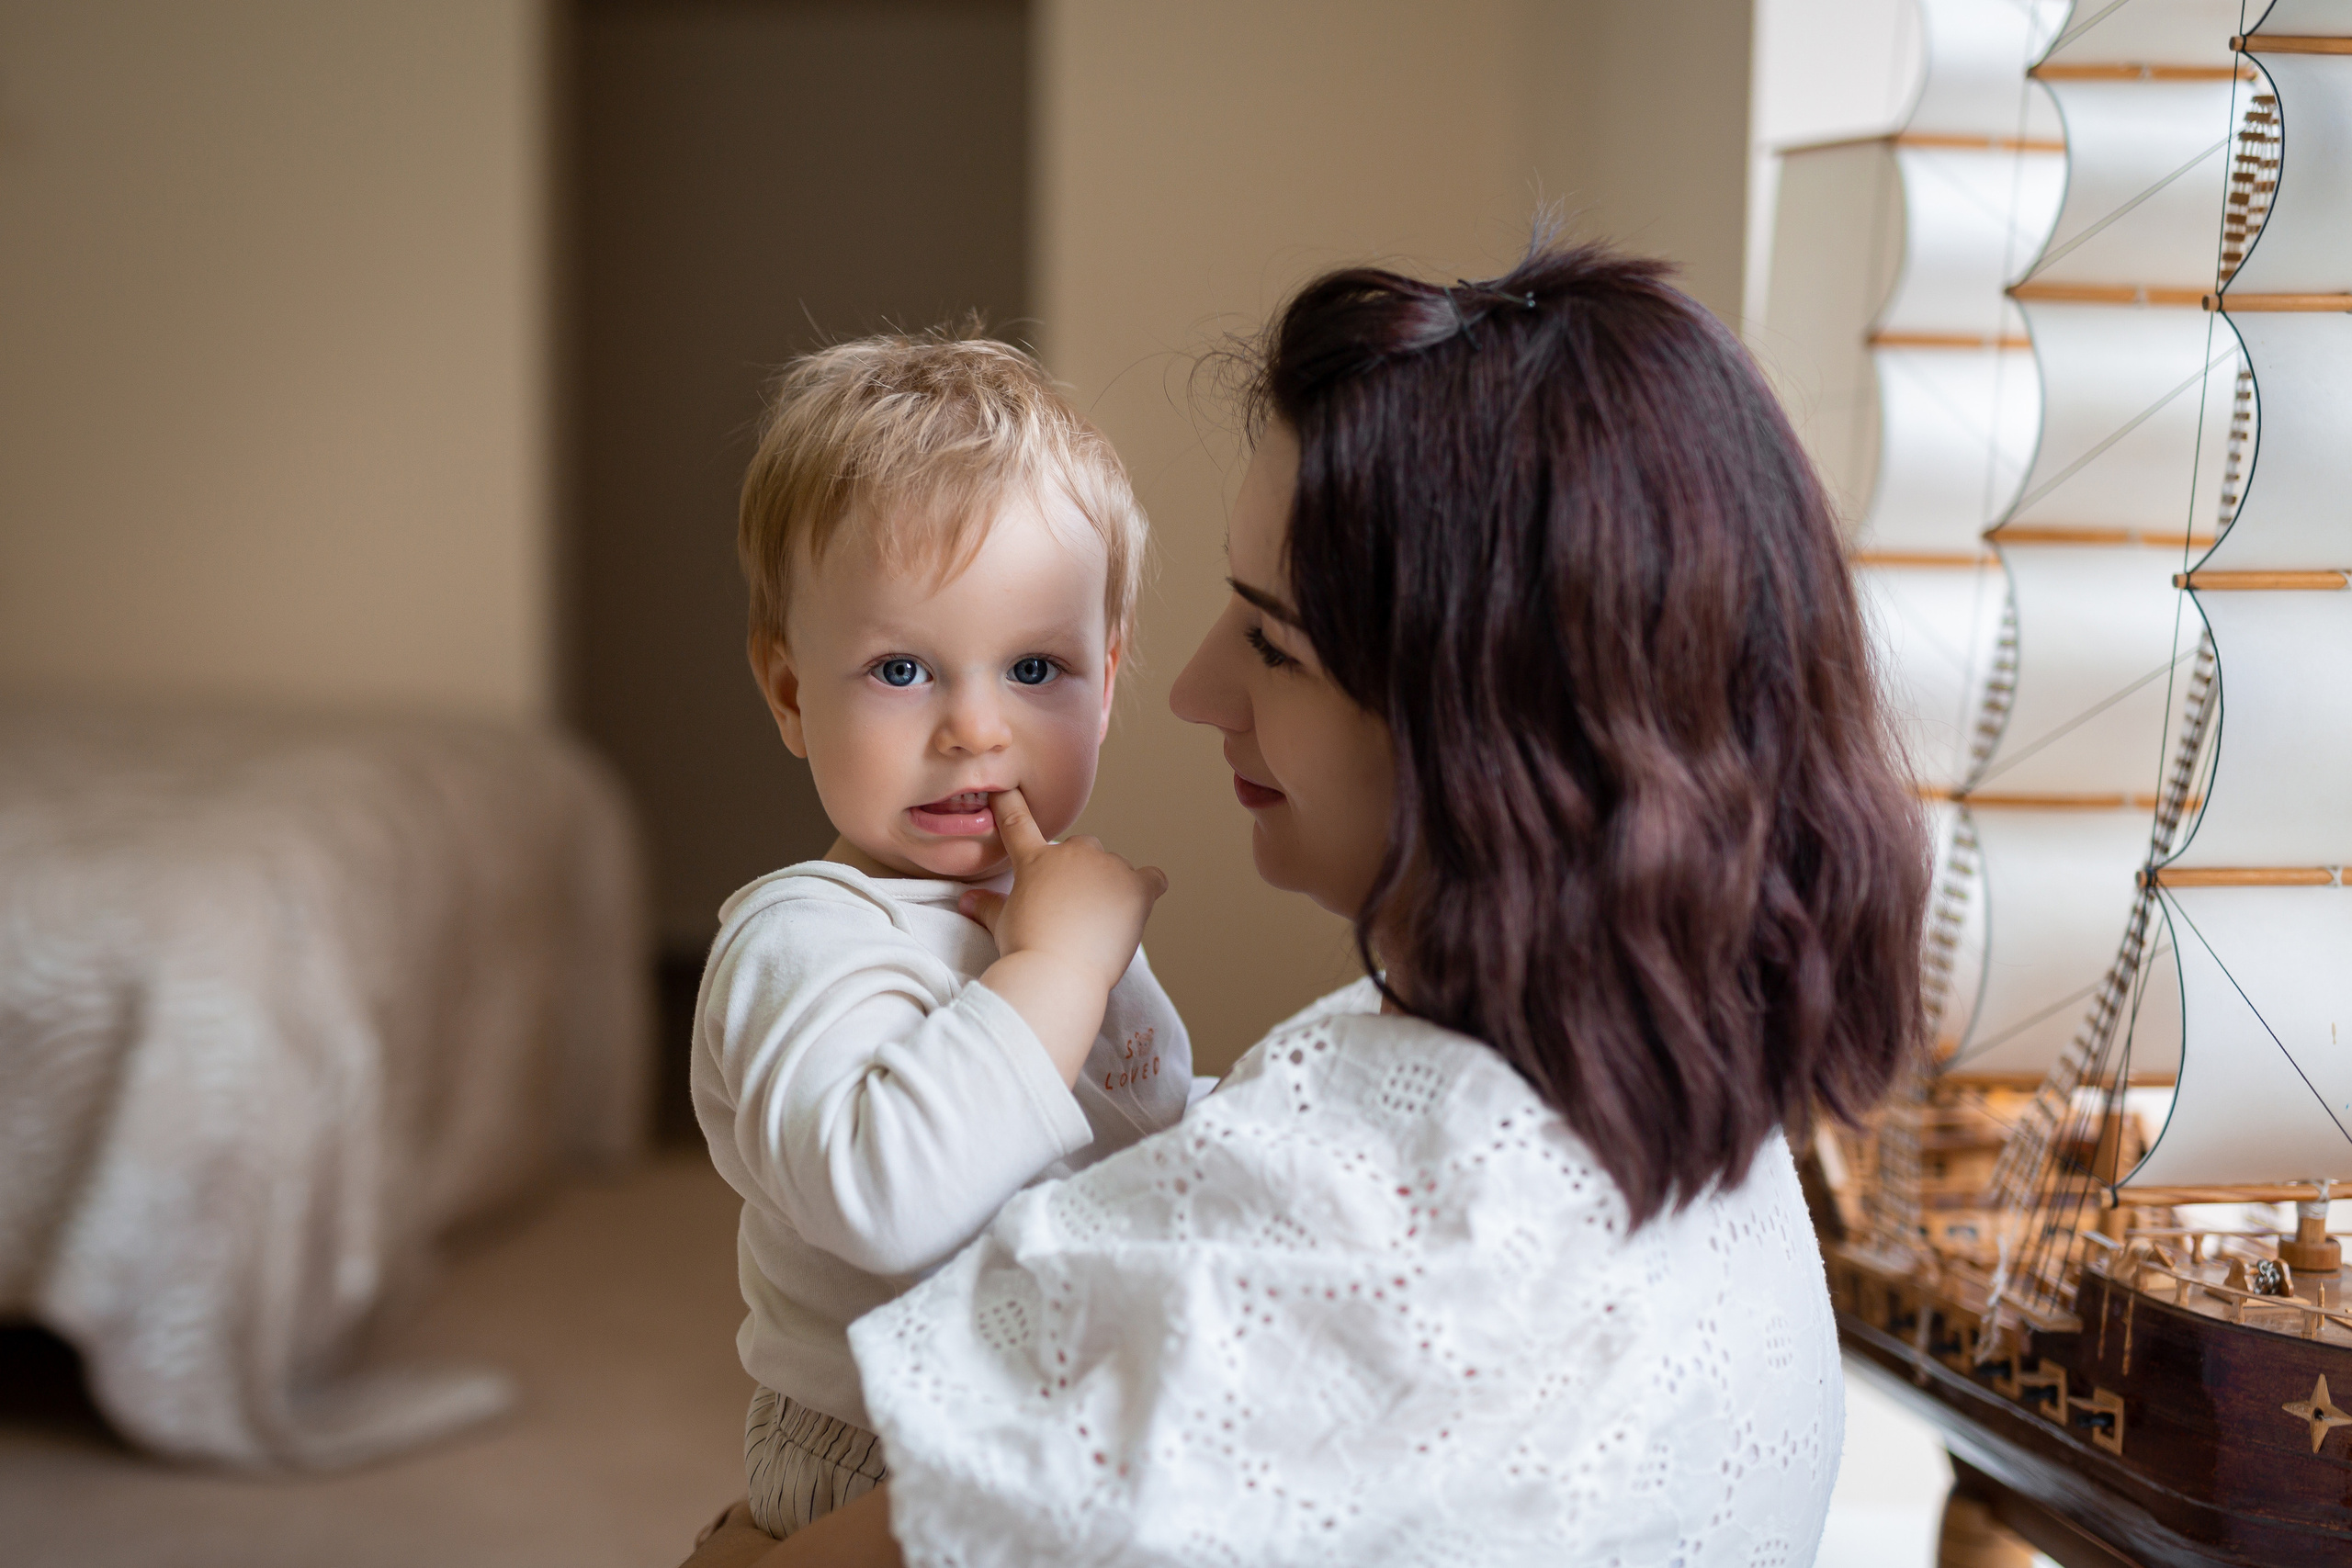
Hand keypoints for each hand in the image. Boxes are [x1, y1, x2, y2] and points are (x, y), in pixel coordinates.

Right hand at [960, 787, 1166, 1082]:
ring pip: (1113, 868)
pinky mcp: (1136, 888)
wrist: (1057, 972)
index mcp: (1036, 860)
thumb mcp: (1000, 923)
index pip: (1017, 821)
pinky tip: (1138, 906)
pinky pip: (1153, 878)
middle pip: (1081, 848)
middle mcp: (1073, 853)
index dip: (1009, 803)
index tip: (1005, 791)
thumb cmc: (1024, 949)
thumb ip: (986, 905)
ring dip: (1108, 886)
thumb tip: (965, 900)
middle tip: (1071, 909)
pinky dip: (1148, 888)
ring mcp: (1108, 868)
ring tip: (1097, 924)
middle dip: (1077, 872)